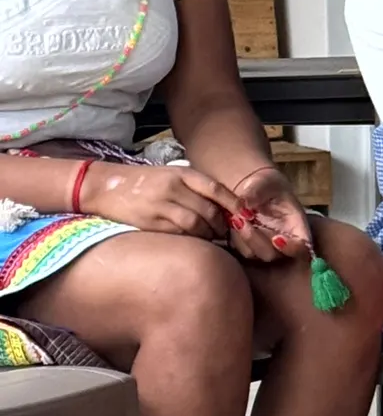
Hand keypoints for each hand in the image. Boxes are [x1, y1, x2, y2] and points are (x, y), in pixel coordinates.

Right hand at [78, 160, 242, 239]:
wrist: (105, 187)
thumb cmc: (144, 183)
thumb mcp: (171, 176)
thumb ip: (195, 188)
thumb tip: (224, 207)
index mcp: (181, 174)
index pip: (216, 189)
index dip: (234, 204)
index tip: (244, 216)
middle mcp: (173, 188)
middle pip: (209, 210)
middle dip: (222, 225)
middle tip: (226, 232)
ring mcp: (161, 206)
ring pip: (196, 225)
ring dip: (208, 235)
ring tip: (211, 238)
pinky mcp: (150, 223)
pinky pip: (178, 234)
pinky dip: (191, 239)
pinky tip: (194, 241)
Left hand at [227, 165, 310, 265]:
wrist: (251, 190)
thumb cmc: (267, 185)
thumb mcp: (265, 182)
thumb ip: (257, 191)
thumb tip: (244, 204)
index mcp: (296, 228)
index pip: (302, 248)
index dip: (292, 249)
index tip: (277, 239)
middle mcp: (282, 243)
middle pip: (271, 255)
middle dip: (254, 239)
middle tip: (240, 219)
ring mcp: (264, 248)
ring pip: (252, 253)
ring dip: (241, 237)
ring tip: (235, 216)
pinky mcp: (247, 248)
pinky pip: (238, 249)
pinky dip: (233, 236)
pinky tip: (231, 219)